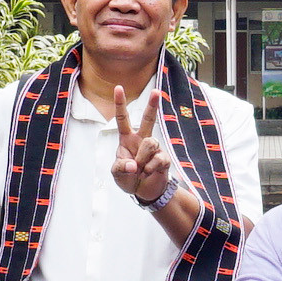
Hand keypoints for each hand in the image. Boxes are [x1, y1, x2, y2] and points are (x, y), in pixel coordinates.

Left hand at [109, 89, 174, 206]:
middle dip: (153, 105)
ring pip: (150, 143)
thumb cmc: (128, 179)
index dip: (120, 103)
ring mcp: (154, 148)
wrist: (144, 192)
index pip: (123, 119)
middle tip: (156, 92)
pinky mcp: (164, 158)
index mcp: (127, 139)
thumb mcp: (117, 174)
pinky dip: (150, 168)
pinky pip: (158, 159)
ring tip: (139, 170)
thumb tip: (133, 165)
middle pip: (148, 119)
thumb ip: (121, 168)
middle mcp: (141, 140)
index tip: (118, 88)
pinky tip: (148, 173)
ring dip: (142, 158)